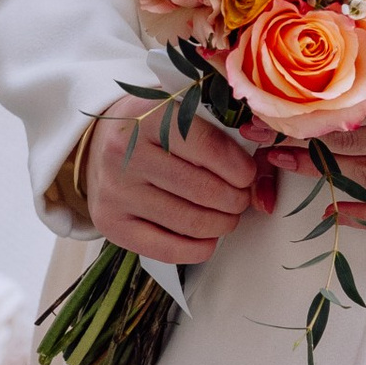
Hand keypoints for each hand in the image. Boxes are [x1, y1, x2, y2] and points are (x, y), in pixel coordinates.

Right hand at [83, 98, 260, 264]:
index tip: (249, 175)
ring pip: (191, 222)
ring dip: (223, 224)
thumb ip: (228, 137)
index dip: (241, 168)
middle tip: (241, 198)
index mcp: (148, 116)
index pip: (209, 147)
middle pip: (204, 190)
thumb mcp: (184, 115)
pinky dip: (200, 248)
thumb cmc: (154, 129)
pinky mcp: (111, 223)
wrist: (99, 145)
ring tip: (227, 215)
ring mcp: (115, 191)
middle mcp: (125, 153)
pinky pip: (168, 249)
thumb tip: (266, 186)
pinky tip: (208, 237)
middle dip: (236, 200)